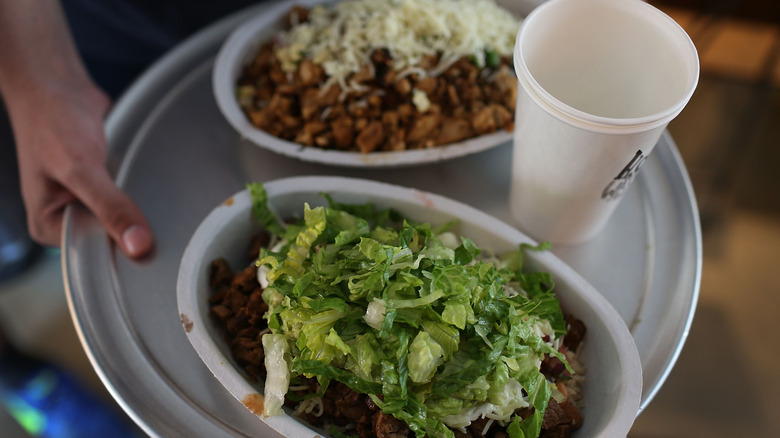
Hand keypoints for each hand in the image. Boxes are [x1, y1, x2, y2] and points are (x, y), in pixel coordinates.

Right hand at [9, 80, 153, 257]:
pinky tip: (148, 188)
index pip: (95, 255)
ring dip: (140, 212)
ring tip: (152, 200)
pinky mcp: (102, 186)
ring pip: (123, 220)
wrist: (54, 83)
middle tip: (161, 221)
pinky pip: (128, 201)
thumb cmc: (53, 121)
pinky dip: (139, 195)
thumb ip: (110, 207)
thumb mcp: (81, 168)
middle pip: (111, 240)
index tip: (153, 245)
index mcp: (48, 227)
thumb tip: (138, 245)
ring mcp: (84, 203)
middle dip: (133, 229)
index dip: (124, 250)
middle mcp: (65, 219)